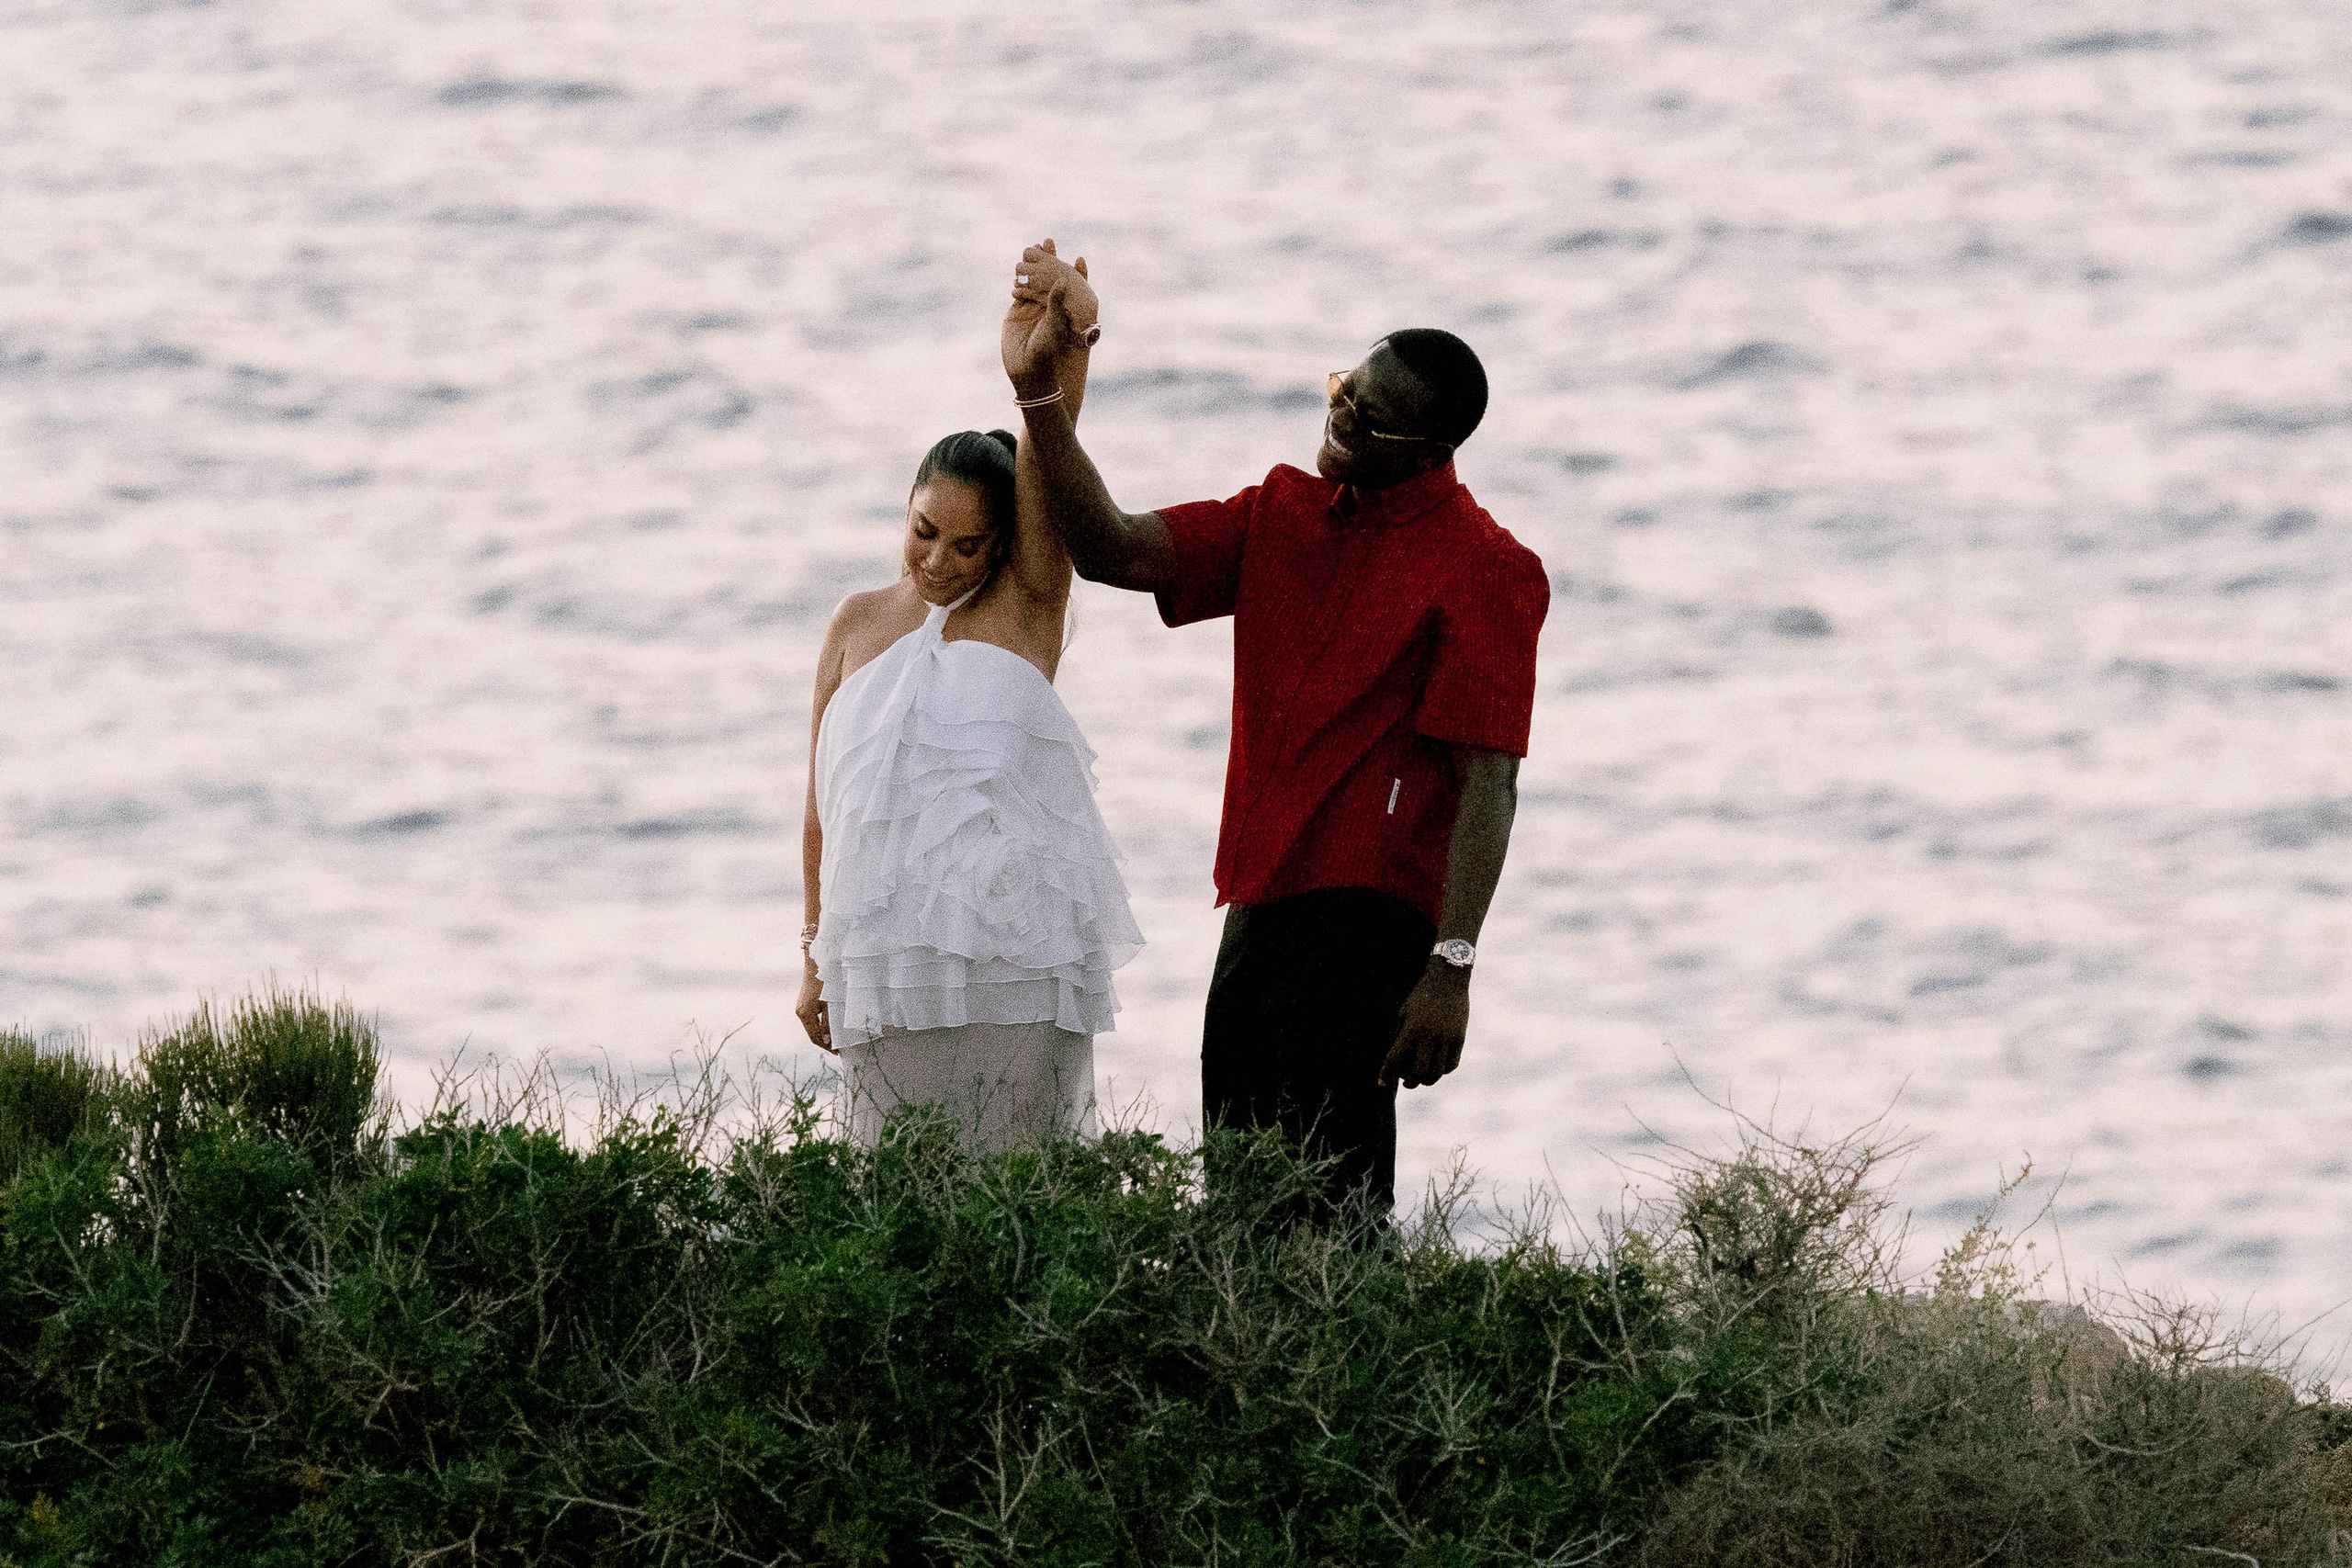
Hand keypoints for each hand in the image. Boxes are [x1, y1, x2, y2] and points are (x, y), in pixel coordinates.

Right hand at [796, 956, 833, 1052]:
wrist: (819, 959)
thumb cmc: (826, 980)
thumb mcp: (830, 1003)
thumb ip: (829, 1023)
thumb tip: (828, 1040)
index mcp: (805, 1014)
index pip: (815, 1037)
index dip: (827, 1046)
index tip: (838, 1052)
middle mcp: (800, 1011)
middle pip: (813, 1032)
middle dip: (826, 1040)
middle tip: (840, 1046)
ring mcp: (802, 1006)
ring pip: (814, 1025)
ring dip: (825, 1031)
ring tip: (839, 1036)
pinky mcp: (806, 1000)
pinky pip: (814, 1017)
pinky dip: (823, 1023)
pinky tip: (834, 1023)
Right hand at [1002, 238, 1099, 396]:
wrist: (1025, 369)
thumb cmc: (1046, 350)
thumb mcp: (1055, 325)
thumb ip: (1057, 302)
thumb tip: (1064, 278)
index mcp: (1064, 311)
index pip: (1071, 287)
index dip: (1075, 272)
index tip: (1079, 257)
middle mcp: (1050, 308)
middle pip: (1051, 278)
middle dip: (1050, 260)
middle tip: (1048, 241)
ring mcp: (1033, 308)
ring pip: (1033, 281)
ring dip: (1033, 265)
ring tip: (1032, 246)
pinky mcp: (1017, 311)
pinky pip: (1019, 290)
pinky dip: (1019, 278)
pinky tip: (1019, 266)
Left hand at [1379, 962, 1469, 1088]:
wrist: (1447, 979)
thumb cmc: (1420, 995)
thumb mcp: (1403, 1013)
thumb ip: (1400, 1035)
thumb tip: (1395, 1059)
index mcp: (1411, 1031)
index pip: (1395, 1060)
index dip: (1386, 1074)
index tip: (1382, 1082)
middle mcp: (1429, 1038)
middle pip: (1418, 1073)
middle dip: (1409, 1082)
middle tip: (1405, 1082)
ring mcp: (1446, 1039)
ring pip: (1437, 1073)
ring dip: (1427, 1080)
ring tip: (1422, 1079)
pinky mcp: (1459, 1039)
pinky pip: (1451, 1064)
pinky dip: (1443, 1071)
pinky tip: (1437, 1068)